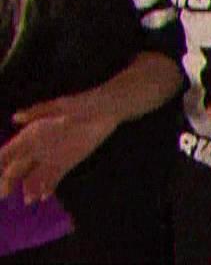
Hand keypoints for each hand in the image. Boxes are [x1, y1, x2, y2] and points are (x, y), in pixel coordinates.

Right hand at [1, 93, 117, 203]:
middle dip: (9, 182)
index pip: (8, 152)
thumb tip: (15, 117)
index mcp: (31, 134)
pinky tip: (45, 196)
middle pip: (18, 168)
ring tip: (28, 200)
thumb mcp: (59, 106)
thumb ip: (37, 112)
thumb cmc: (82, 104)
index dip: (0, 163)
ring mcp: (52, 157)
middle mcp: (38, 148)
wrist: (107, 109)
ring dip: (30, 188)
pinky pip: (53, 178)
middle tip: (4, 195)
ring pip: (34, 176)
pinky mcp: (67, 162)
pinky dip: (48, 187)